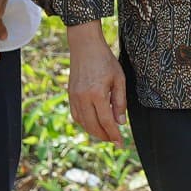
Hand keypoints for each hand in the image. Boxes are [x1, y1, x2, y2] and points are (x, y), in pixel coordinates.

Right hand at [65, 23, 129, 144]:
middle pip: (93, 126)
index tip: (120, 143)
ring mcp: (74, 97)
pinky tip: (93, 124)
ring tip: (106, 134)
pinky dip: (85, 123)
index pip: (106, 121)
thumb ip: (120, 101)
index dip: (113, 135)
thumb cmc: (105, 60)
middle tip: (114, 140)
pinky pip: (76, 115)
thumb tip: (120, 122)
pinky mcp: (70, 95)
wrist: (85, 47)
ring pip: (83, 123)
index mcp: (97, 94)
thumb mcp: (119, 79)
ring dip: (94, 132)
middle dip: (104, 136)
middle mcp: (83, 98)